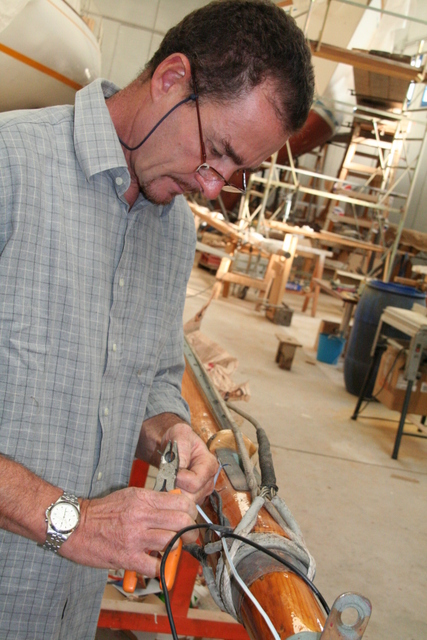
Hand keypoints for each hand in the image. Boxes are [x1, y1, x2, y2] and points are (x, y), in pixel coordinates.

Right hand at [61, 486, 197, 575]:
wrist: (74, 525)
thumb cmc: (101, 511)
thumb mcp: (129, 495)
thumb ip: (152, 500)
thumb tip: (175, 504)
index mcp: (143, 498)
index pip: (181, 501)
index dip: (190, 511)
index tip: (189, 517)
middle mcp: (141, 515)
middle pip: (182, 522)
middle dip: (190, 531)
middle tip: (187, 536)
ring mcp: (135, 537)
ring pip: (172, 542)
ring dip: (176, 548)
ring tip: (170, 549)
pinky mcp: (127, 557)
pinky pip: (155, 566)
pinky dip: (160, 568)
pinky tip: (155, 563)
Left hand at [160, 423, 218, 503]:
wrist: (171, 445)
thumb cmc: (177, 438)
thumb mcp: (179, 433)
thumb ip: (182, 446)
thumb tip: (182, 466)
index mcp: (209, 464)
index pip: (195, 482)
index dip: (179, 478)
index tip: (171, 469)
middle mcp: (208, 480)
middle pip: (192, 496)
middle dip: (176, 488)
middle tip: (166, 477)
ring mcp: (201, 490)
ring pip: (187, 502)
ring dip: (174, 493)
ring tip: (167, 480)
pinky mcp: (193, 496)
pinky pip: (183, 504)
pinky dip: (173, 497)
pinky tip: (169, 486)